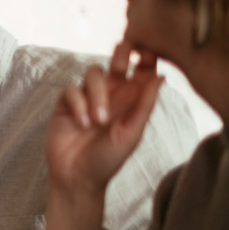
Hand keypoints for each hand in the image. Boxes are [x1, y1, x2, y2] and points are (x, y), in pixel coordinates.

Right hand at [47, 42, 164, 193]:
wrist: (78, 177)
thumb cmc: (108, 159)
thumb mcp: (132, 132)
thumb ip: (145, 104)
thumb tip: (162, 75)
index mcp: (133, 98)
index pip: (143, 67)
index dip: (146, 54)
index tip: (147, 52)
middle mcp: (112, 93)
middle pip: (117, 58)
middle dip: (120, 54)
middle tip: (120, 65)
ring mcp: (88, 96)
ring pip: (93, 72)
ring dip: (97, 94)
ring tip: (98, 121)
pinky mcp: (67, 102)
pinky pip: (72, 89)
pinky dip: (78, 104)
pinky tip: (82, 124)